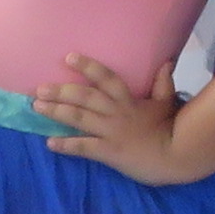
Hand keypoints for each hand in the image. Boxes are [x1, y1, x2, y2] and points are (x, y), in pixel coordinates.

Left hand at [40, 55, 196, 183]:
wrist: (177, 157)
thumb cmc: (171, 129)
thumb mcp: (167, 102)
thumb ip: (163, 83)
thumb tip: (166, 62)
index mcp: (129, 100)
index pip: (106, 78)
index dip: (88, 66)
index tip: (69, 57)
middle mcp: (116, 113)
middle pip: (85, 97)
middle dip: (61, 91)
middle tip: (39, 88)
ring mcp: (111, 132)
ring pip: (79, 119)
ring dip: (56, 112)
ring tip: (37, 107)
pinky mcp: (109, 152)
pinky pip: (84, 147)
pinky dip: (66, 144)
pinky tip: (49, 142)